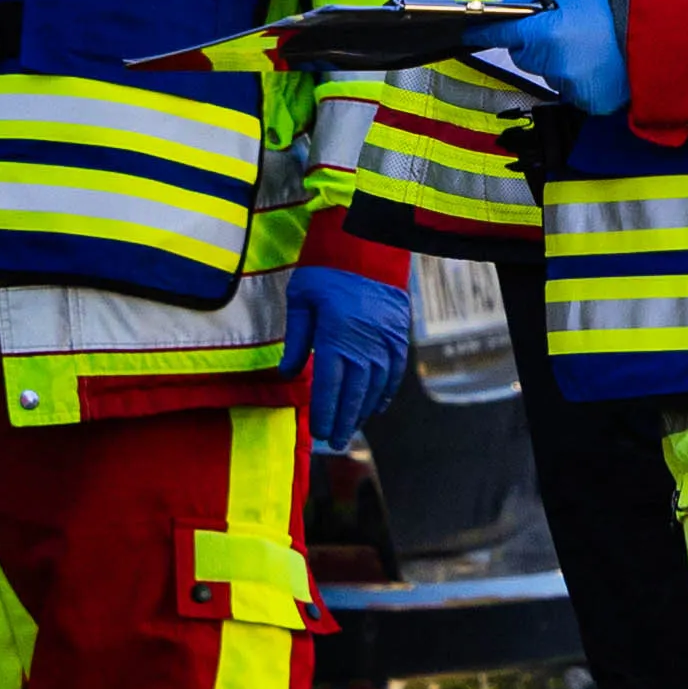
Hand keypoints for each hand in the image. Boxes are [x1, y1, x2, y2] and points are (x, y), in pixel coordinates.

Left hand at [287, 251, 414, 452]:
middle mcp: (364, 346)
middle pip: (354, 394)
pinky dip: (385, 393)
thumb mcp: (301, 300)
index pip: (330, 387)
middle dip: (344, 420)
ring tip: (352, 428)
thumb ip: (296, 340)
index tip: (320, 432)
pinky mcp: (398, 337)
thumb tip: (289, 373)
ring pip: (375, 388)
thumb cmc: (326, 271)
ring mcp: (385, 343)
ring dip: (363, 410)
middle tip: (336, 441)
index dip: (325, 413)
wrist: (368, 247)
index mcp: (336, 338)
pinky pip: (393, 373)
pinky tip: (376, 406)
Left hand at [484, 0, 629, 114]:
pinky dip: (578, 79)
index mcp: (546, 32)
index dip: (484, 32)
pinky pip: (569, 89)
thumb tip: (509, 8)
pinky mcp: (586, 102)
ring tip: (588, 47)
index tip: (470, 32)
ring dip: (558, 63)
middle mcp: (553, 63)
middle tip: (563, 31)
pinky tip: (598, 65)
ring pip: (547, 73)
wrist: (658, 36)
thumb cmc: (614, 8)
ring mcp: (570, 86)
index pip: (501, 34)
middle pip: (524, 56)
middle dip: (535, 44)